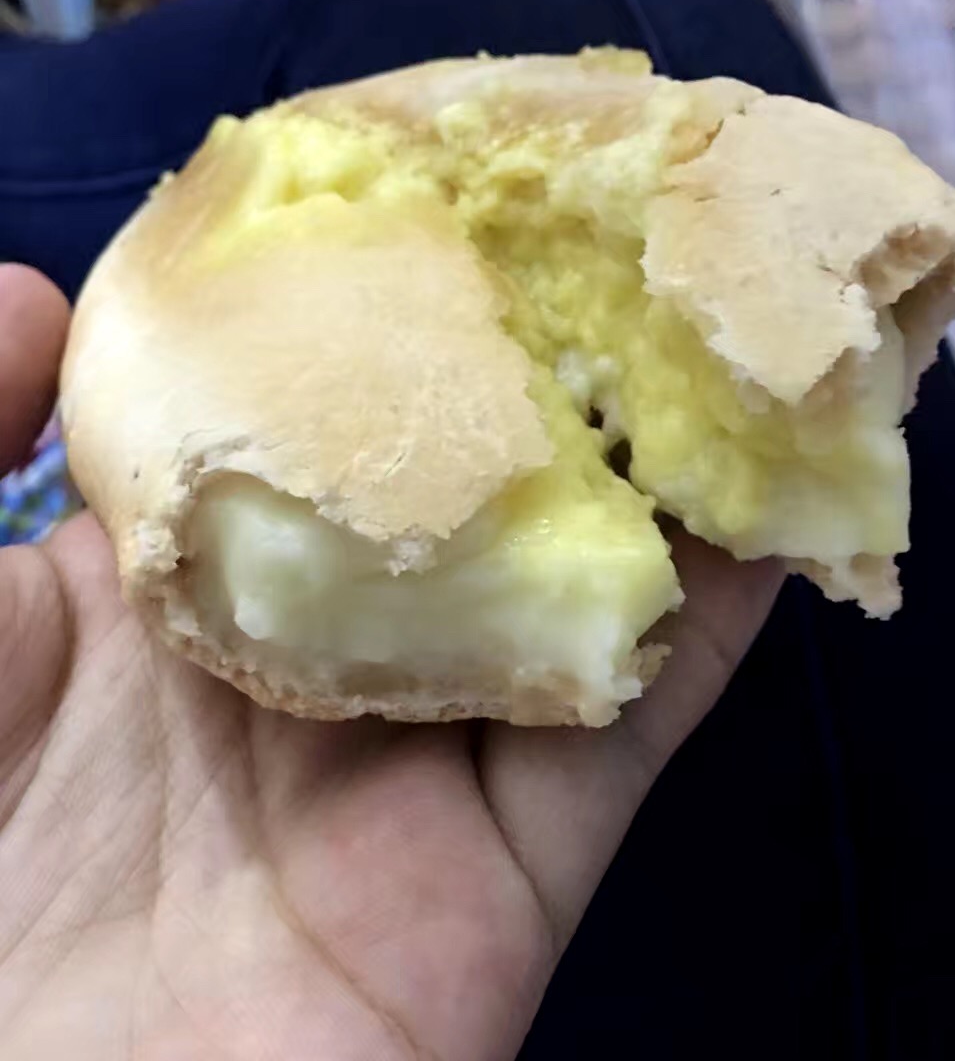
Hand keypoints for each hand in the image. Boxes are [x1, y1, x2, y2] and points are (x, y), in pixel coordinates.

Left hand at [0, 263, 780, 1060]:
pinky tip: (761, 522)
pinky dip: (697, 635)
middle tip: (623, 244)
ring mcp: (415, 770)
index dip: (373, 317)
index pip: (304, 425)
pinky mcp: (500, 881)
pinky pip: (616, 738)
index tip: (450, 196)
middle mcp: (313, 664)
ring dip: (648, 490)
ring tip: (721, 349)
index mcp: (179, 594)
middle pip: (452, 502)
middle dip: (536, 384)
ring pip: (558, 600)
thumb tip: (42, 287)